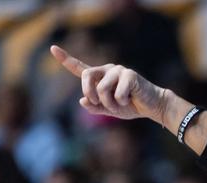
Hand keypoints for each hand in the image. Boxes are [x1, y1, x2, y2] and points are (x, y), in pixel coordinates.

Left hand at [51, 44, 167, 122]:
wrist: (152, 106)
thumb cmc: (131, 106)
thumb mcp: (109, 110)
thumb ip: (95, 107)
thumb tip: (82, 101)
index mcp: (100, 77)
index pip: (80, 68)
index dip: (65, 59)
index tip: (53, 48)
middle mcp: (107, 71)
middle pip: (86, 76)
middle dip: (89, 93)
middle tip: (97, 103)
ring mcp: (118, 71)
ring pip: (101, 89)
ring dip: (109, 104)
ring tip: (121, 104)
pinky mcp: (129, 75)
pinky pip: (117, 94)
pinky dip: (122, 102)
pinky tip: (131, 99)